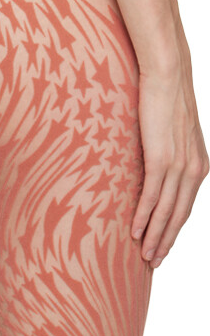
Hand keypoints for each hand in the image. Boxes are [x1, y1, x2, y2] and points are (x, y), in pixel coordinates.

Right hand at [131, 28, 208, 265]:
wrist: (168, 72)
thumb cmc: (167, 98)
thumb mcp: (174, 134)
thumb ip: (170, 155)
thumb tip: (155, 169)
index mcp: (199, 166)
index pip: (186, 207)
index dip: (174, 230)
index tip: (164, 247)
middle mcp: (194, 169)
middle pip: (179, 216)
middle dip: (166, 242)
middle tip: (154, 263)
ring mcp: (178, 165)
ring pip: (166, 211)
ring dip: (154, 236)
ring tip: (144, 255)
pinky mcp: (161, 158)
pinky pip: (152, 196)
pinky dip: (144, 217)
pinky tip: (136, 231)